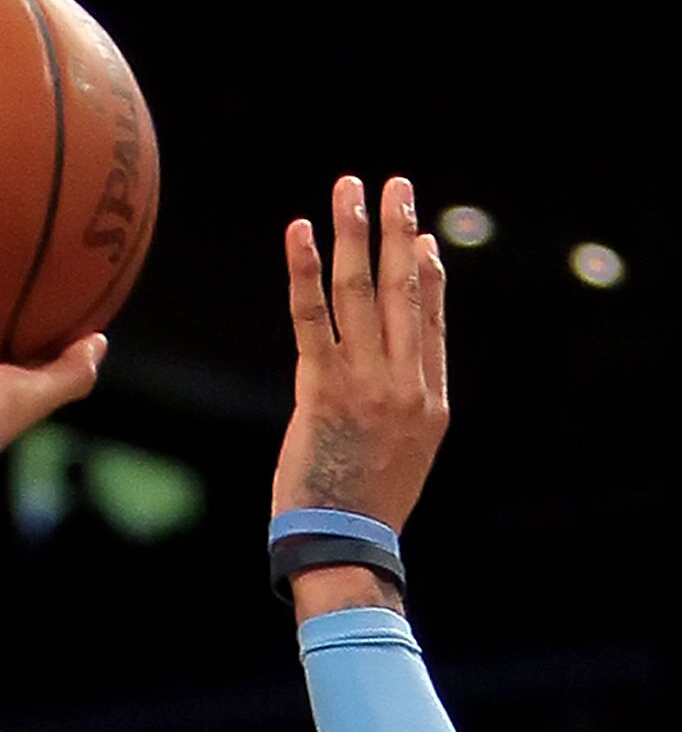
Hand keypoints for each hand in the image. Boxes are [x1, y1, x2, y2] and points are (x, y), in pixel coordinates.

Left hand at [274, 176, 446, 532]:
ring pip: (361, 292)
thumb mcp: (405, 458)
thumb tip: (394, 383)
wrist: (347, 546)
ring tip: (349, 187)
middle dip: (399, 232)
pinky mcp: (323, 390)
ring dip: (355, 233)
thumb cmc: (364, 510)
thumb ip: (404, 412)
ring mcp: (367, 384)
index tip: (424, 238)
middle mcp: (405, 384)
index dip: (428, 275)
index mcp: (430, 401)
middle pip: (404, 291)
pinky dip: (305, 271)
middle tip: (396, 185)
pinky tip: (299, 232)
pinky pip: (312, 318)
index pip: (431, 321)